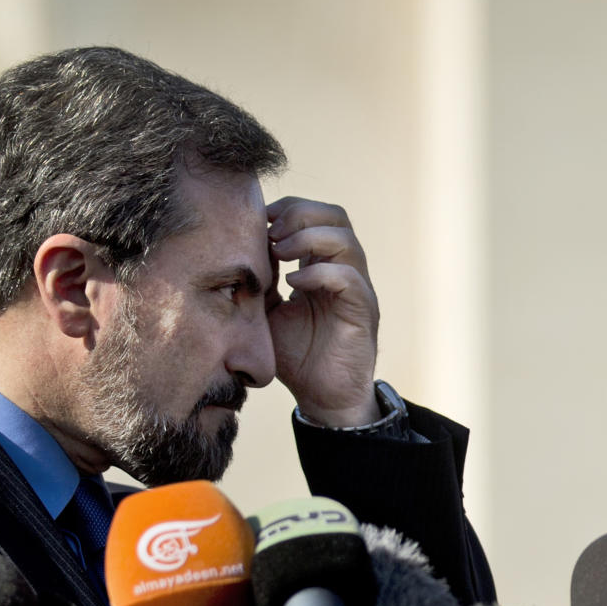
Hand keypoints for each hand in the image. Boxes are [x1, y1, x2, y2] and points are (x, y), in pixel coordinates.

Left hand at [265, 197, 379, 426]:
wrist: (321, 397)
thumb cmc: (296, 355)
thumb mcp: (267, 311)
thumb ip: (262, 280)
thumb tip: (244, 248)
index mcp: (322, 265)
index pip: (316, 216)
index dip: (288, 208)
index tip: (258, 218)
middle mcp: (344, 270)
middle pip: (335, 216)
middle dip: (299, 214)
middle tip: (270, 231)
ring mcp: (357, 288)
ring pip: (345, 239)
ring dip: (307, 238)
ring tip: (280, 252)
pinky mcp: (363, 310)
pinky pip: (349, 278)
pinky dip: (318, 273)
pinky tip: (293, 284)